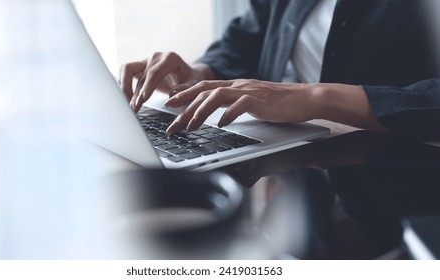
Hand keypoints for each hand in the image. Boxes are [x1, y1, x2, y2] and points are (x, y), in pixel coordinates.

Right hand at [118, 52, 214, 111]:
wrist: (188, 74)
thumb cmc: (191, 80)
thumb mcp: (193, 85)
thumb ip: (184, 90)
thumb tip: (171, 97)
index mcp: (170, 58)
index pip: (155, 73)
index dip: (147, 87)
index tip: (142, 100)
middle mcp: (156, 57)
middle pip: (142, 75)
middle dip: (136, 93)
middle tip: (134, 109)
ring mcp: (146, 60)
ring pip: (128, 70)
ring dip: (125, 87)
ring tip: (128, 104)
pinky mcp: (140, 66)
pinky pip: (126, 71)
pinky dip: (123, 83)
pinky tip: (125, 97)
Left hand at [164, 79, 318, 133]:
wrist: (304, 98)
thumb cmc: (278, 104)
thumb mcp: (251, 102)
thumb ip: (234, 105)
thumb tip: (218, 116)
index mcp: (234, 86)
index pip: (203, 86)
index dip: (184, 92)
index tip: (169, 101)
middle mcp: (238, 86)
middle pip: (203, 91)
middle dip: (183, 106)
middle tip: (171, 122)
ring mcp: (248, 91)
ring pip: (216, 96)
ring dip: (200, 111)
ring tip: (191, 126)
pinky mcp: (260, 100)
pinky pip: (239, 105)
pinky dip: (227, 115)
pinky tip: (220, 125)